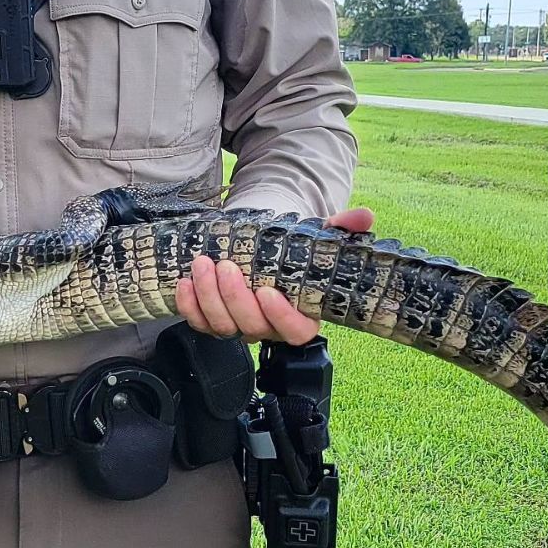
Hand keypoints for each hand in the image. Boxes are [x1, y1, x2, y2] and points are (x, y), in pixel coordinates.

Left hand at [175, 207, 374, 344]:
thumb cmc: (294, 249)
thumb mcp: (319, 237)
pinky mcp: (214, 319)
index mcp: (302, 314)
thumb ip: (343, 228)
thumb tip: (363, 215)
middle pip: (252, 328)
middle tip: (224, 265)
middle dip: (234, 298)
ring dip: (208, 296)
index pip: (296, 332)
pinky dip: (189, 306)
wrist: (263, 248)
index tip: (266, 291)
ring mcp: (240, 324)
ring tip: (202, 264)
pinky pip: (200, 323)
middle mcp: (270, 325)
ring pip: (222, 326)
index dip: (281, 317)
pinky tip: (184, 282)